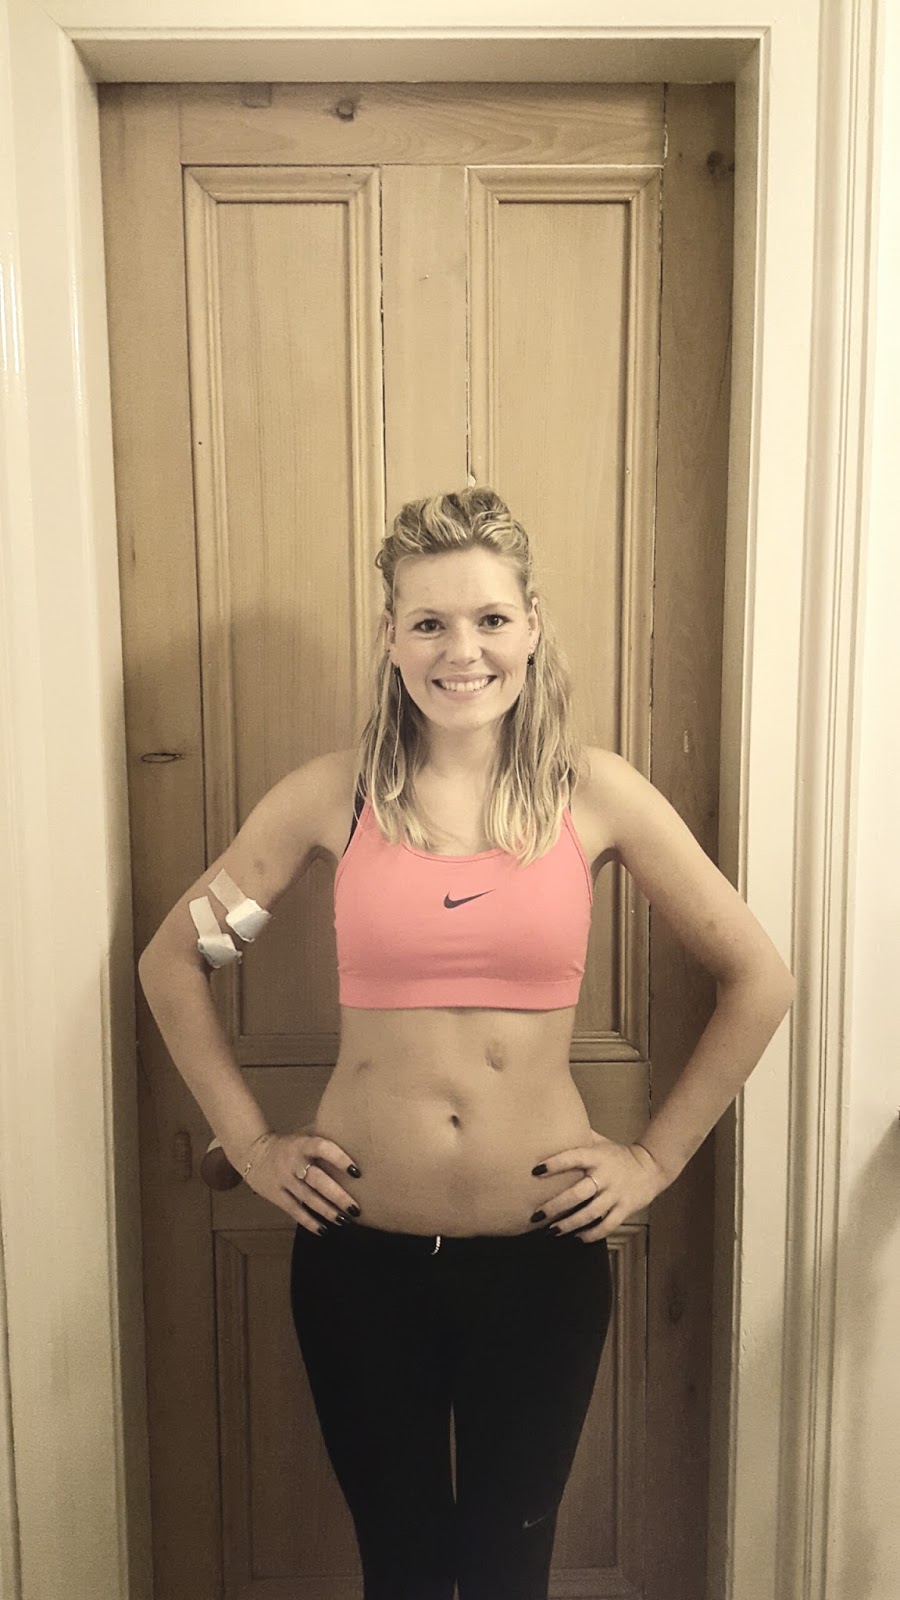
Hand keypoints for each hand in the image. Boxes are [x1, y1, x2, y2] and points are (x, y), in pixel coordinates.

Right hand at [243, 1130, 362, 1233]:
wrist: (253, 1152)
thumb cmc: (288, 1144)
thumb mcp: (304, 1134)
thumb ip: (324, 1135)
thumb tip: (355, 1133)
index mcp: (302, 1144)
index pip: (322, 1148)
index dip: (339, 1159)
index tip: (356, 1172)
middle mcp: (293, 1162)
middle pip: (317, 1180)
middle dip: (337, 1195)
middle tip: (355, 1208)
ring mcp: (283, 1180)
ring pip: (307, 1198)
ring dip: (327, 1211)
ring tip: (344, 1220)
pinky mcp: (276, 1195)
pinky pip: (294, 1210)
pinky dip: (309, 1221)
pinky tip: (323, 1230)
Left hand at [530, 1130, 668, 1241]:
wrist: (651, 1167)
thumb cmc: (617, 1155)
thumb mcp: (600, 1142)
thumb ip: (580, 1136)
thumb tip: (554, 1124)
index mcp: (597, 1156)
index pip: (573, 1158)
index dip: (554, 1164)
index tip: (535, 1171)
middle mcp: (605, 1176)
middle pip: (578, 1193)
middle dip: (555, 1206)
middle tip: (536, 1216)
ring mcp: (616, 1194)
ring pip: (590, 1213)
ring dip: (569, 1224)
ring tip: (551, 1231)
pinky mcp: (625, 1209)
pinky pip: (607, 1225)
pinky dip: (592, 1234)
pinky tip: (577, 1238)